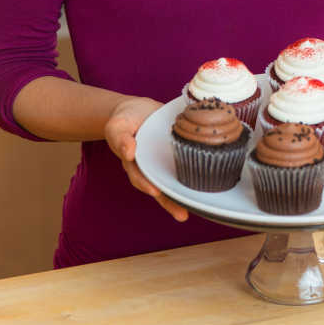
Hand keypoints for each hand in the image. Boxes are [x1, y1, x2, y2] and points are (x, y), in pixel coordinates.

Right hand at [105, 96, 188, 221]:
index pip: (139, 177)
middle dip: (169, 202)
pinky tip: (206, 186)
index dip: (146, 184)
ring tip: (193, 211)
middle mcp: (148, 169)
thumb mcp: (117, 126)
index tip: (155, 191)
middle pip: (158, 188)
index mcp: (133, 164)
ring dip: (181, 198)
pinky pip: (183, 168)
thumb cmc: (125, 120)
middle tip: (181, 214)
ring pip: (172, 183)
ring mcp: (162, 165)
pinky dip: (193, 177)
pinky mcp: (175, 157)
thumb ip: (120, 138)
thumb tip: (128, 152)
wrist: (139, 110)